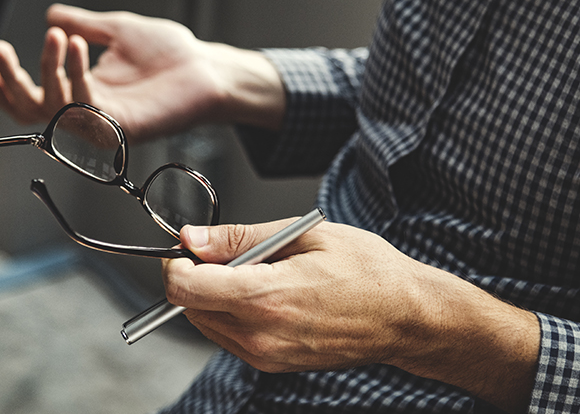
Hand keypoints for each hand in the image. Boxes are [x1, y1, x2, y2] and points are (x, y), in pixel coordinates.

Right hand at [0, 4, 284, 141]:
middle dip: (10, 81)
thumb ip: (83, 24)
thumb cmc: (172, 53)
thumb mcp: (118, 30)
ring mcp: (107, 121)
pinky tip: (75, 45)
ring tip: (57, 36)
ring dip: (47, 69)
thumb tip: (52, 14)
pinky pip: (85, 108)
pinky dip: (74, 75)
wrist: (206, 67)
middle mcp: (91, 109)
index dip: (9, 78)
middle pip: (33, 110)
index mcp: (86, 88)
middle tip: (2, 50)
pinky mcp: (124, 127)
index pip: (34, 94)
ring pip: (54, 110)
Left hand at [162, 217, 539, 412]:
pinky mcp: (274, 365)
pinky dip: (232, 313)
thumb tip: (193, 238)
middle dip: (196, 277)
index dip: (177, 263)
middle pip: (189, 308)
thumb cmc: (367, 271)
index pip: (185, 288)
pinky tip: (267, 294)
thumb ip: (240, 238)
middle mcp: (260, 335)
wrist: (405, 316)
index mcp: (266, 297)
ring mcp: (267, 356)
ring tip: (258, 273)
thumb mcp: (305, 235)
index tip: (190, 248)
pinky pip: (230, 337)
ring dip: (214, 296)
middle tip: (229, 253)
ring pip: (207, 324)